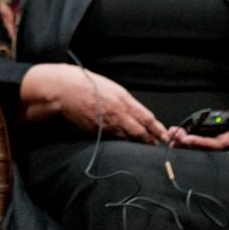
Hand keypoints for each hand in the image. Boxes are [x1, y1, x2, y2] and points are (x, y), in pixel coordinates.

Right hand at [21, 63, 167, 144]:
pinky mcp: (96, 130)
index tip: (164, 135)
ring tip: (144, 147)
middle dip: (150, 140)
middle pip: (139, 131)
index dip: (157, 128)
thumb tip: (135, 111)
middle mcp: (117, 112)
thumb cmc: (85, 82)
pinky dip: (120, 142)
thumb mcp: (111, 86)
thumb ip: (124, 100)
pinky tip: (124, 144)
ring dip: (136, 143)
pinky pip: (112, 138)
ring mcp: (106, 123)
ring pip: (127, 137)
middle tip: (157, 146)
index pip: (146, 117)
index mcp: (123, 98)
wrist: (64, 89)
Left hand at [169, 99, 228, 149]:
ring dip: (187, 143)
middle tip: (173, 138)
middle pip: (206, 148)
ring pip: (203, 146)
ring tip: (171, 139)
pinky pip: (203, 140)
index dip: (201, 142)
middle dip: (188, 144)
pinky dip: (191, 139)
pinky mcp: (219, 137)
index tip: (186, 139)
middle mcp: (228, 143)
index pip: (216, 143)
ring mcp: (223, 141)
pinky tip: (179, 136)